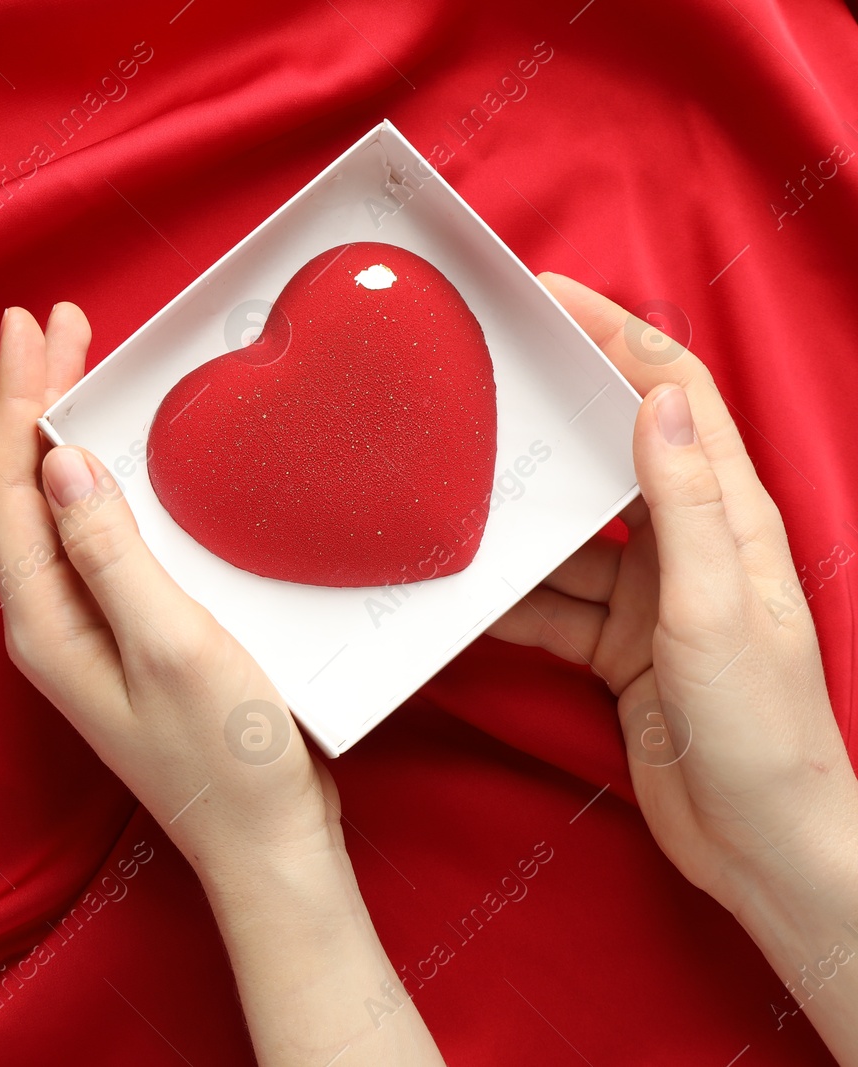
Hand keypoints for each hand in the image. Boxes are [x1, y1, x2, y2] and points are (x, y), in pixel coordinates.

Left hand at [0, 304, 333, 875]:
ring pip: (55, 508)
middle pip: (22, 491)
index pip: (7, 490)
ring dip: (63, 432)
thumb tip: (61, 461)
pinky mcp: (125, 633)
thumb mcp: (173, 645)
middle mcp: (50, 621)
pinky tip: (125, 452)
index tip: (30, 327)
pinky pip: (94, 535)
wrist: (268, 845)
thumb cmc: (228, 756)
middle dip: (32, 401)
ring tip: (81, 362)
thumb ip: (113, 553)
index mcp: (44, 622)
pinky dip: (102, 477)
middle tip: (58, 323)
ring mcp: (85, 629)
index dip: (14, 402)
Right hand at [491, 274, 857, 1058]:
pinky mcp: (614, 648)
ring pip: (565, 537)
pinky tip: (457, 593)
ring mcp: (648, 597)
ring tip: (443, 490)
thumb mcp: (717, 608)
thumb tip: (656, 397)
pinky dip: (504, 600)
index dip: (618, 335)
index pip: (674, 394)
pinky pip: (546, 605)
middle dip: (549, 417)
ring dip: (513, 520)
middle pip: (608, 454)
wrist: (762, 847)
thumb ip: (687, 505)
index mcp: (730, 516)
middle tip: (474, 381)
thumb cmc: (759, 727)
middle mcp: (687, 543)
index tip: (550, 297)